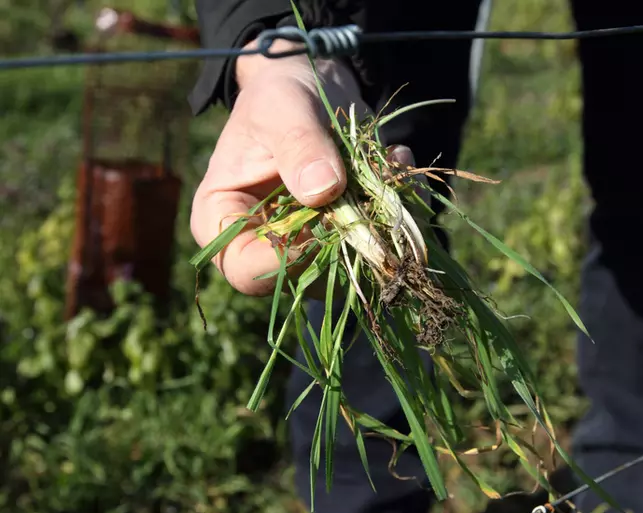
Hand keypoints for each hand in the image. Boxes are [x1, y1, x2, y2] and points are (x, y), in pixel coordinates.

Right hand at [190, 37, 414, 296]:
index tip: (322, 213)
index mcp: (222, 220)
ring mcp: (307, 246)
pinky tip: (398, 159)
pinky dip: (398, 207)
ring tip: (391, 161)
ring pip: (349, 266)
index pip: (243, 269)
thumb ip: (299, 145)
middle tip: (370, 187)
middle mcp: (263, 245)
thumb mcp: (283, 107)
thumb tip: (323, 190)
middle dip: (346, 236)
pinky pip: (378, 244)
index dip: (283, 258)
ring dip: (381, 221)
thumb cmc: (279, 96)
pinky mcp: (344, 238)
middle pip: (303, 274)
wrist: (311, 86)